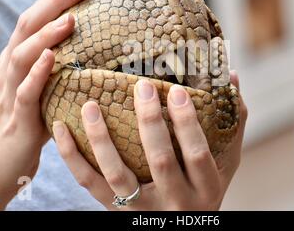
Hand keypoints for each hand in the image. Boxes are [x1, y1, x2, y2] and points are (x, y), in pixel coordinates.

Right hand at [0, 0, 96, 209]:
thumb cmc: (22, 129)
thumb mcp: (44, 94)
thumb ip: (62, 74)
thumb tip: (97, 59)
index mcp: (21, 62)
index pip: (40, 18)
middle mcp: (12, 70)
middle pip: (30, 25)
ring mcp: (11, 93)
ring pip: (24, 54)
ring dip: (47, 33)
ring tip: (71, 16)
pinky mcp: (16, 120)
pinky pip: (25, 93)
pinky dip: (37, 73)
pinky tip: (52, 58)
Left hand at [53, 70, 247, 209]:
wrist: (183, 228)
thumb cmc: (206, 187)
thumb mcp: (228, 162)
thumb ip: (234, 122)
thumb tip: (232, 76)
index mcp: (206, 188)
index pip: (197, 154)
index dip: (188, 123)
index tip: (177, 91)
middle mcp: (175, 202)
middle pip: (160, 161)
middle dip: (150, 122)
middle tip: (140, 86)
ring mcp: (142, 209)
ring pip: (118, 175)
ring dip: (101, 139)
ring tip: (90, 106)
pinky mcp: (115, 211)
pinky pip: (89, 184)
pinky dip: (71, 158)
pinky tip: (60, 130)